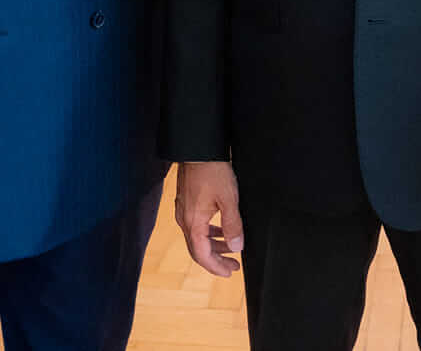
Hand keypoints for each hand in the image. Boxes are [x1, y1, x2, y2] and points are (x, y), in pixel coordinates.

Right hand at [174, 160, 244, 275]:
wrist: (197, 148)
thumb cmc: (213, 171)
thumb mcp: (228, 199)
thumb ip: (232, 225)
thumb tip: (236, 247)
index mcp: (193, 223)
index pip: (202, 255)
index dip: (216, 267)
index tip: (231, 272)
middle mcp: (184, 220)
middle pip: (198, 249)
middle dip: (216, 260)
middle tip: (234, 266)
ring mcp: (183, 211)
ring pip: (197, 237)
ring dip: (214, 245)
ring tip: (231, 248)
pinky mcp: (185, 202)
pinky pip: (196, 225)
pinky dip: (209, 232)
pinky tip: (221, 229)